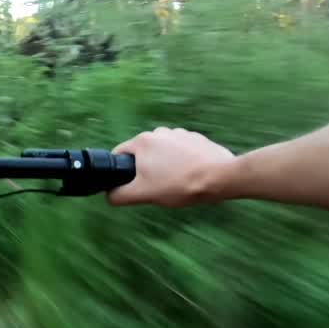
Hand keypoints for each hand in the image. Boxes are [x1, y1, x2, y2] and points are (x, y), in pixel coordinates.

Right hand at [108, 126, 234, 206]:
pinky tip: (189, 175)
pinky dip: (181, 162)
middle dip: (145, 170)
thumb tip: (108, 195)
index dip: (121, 172)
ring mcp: (179, 133)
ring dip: (163, 166)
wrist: (220, 177)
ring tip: (176, 182)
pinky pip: (180, 151)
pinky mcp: (196, 138)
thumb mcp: (143, 194)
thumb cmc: (179, 184)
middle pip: (141, 154)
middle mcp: (159, 132)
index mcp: (142, 141)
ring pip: (161, 153)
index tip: (132, 186)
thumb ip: (119, 195)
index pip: (119, 154)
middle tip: (157, 188)